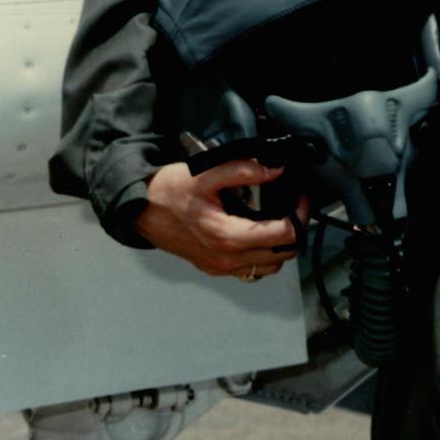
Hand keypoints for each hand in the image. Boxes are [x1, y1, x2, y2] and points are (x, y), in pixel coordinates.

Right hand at [133, 159, 302, 278]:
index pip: (283, 235)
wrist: (140, 211)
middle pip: (282, 255)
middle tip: (294, 207)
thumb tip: (276, 169)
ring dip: (280, 246)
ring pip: (268, 267)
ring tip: (278, 220)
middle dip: (295, 231)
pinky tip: (257, 232)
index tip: (299, 197)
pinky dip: (262, 255)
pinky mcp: (214, 267)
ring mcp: (220, 266)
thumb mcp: (205, 173)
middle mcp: (226, 258)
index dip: (298, 214)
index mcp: (227, 236)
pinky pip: (250, 270)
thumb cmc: (168, 192)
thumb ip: (243, 170)